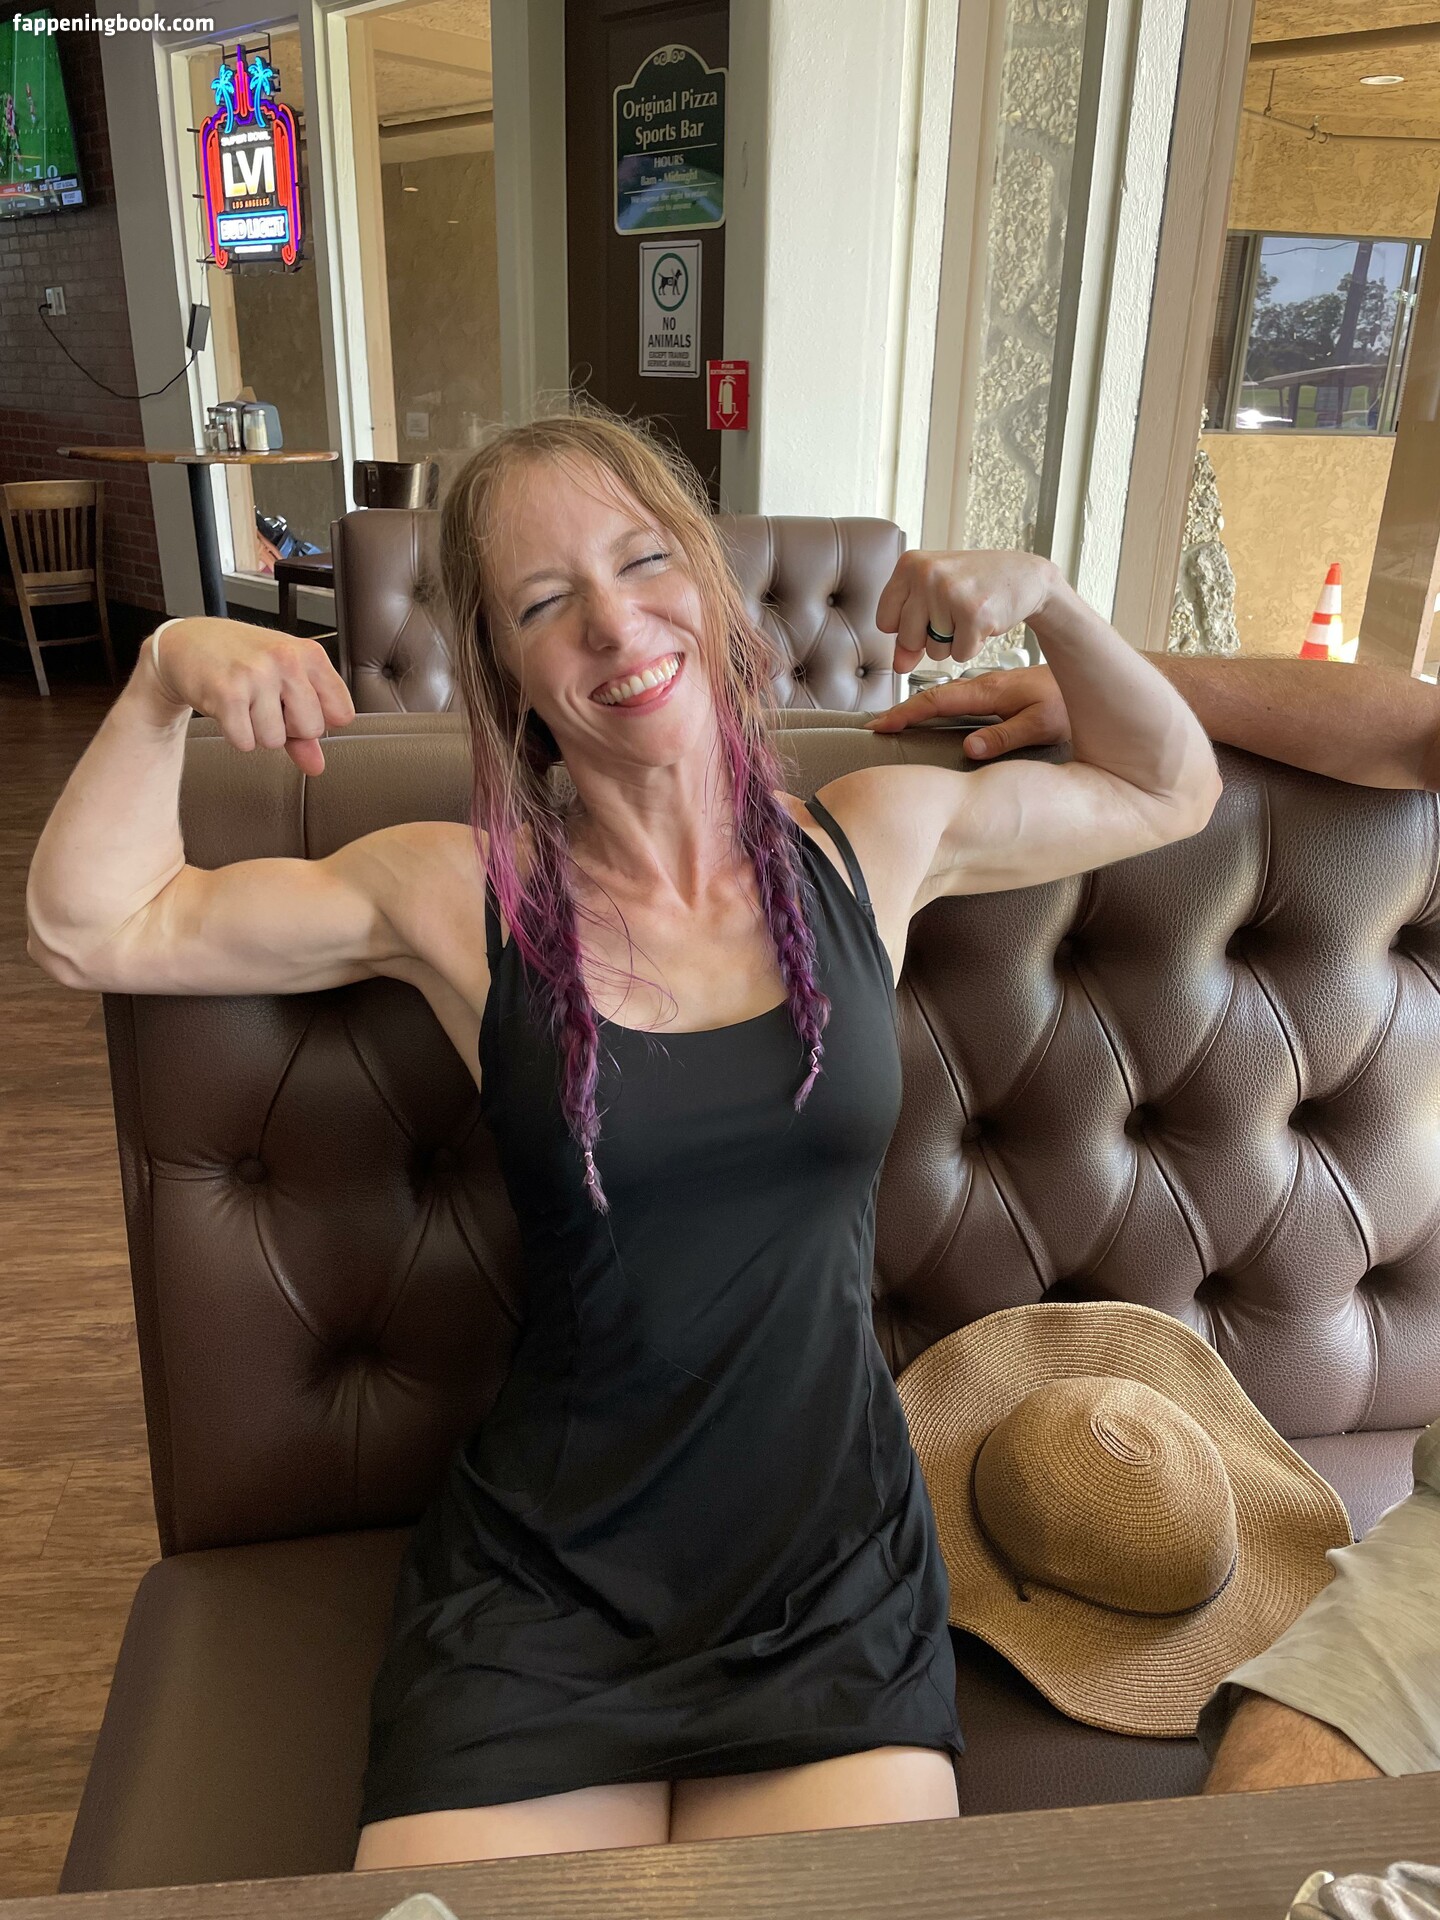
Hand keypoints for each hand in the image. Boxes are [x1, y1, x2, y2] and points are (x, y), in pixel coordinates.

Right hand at [143, 617, 355, 775]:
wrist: (189, 643)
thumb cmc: (242, 659)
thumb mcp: (283, 681)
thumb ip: (304, 725)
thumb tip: (317, 766)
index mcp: (309, 654)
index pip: (342, 713)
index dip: (319, 720)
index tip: (298, 708)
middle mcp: (285, 660)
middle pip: (311, 730)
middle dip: (289, 728)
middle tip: (267, 704)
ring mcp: (256, 675)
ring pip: (275, 740)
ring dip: (258, 731)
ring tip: (246, 703)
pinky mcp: (227, 693)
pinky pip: (245, 742)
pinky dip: (236, 734)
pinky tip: (229, 709)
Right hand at [864, 662, 1069, 760]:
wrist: (1099, 678)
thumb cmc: (1074, 704)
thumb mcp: (1042, 724)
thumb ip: (1006, 735)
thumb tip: (970, 748)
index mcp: (992, 693)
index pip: (938, 702)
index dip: (906, 714)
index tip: (880, 726)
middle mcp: (987, 687)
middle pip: (936, 698)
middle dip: (903, 711)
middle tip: (876, 726)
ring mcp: (992, 688)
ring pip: (947, 697)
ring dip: (919, 708)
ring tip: (895, 722)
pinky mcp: (1000, 693)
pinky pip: (960, 699)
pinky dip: (939, 706)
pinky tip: (934, 716)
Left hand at [875, 549, 1061, 673]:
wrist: (1024, 575)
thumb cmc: (975, 584)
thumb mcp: (933, 598)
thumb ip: (909, 631)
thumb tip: (898, 666)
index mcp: (909, 564)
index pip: (884, 621)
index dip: (906, 627)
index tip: (927, 612)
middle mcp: (926, 574)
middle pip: (907, 639)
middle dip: (930, 638)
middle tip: (953, 613)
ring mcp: (950, 593)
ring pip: (934, 650)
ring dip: (954, 642)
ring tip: (969, 614)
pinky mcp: (974, 615)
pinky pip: (960, 654)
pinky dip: (973, 646)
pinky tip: (984, 621)